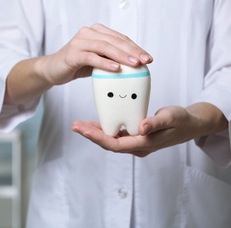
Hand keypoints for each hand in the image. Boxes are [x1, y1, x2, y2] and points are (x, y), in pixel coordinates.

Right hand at [40, 23, 152, 85]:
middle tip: (144, 61)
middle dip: (132, 51)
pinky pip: (91, 57)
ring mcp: (79, 42)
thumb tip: (135, 65)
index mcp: (96, 31)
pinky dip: (104, 63)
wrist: (52, 69)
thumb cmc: (77, 65)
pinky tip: (116, 68)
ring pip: (104, 47)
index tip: (147, 58)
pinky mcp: (73, 53)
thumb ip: (111, 58)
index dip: (135, 47)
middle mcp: (88, 32)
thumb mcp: (97, 60)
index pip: (120, 38)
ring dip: (121, 56)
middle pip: (114, 41)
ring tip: (134, 64)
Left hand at [72, 106, 212, 156]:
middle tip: (75, 125)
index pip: (115, 144)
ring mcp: (135, 143)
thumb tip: (141, 127)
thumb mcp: (170, 118)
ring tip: (79, 124)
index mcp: (143, 144)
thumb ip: (154, 123)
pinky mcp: (135, 137)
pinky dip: (104, 129)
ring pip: (110, 140)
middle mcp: (137, 147)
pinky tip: (95, 123)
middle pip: (108, 143)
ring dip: (94, 132)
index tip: (83, 130)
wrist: (190, 125)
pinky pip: (116, 135)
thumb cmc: (181, 121)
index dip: (97, 138)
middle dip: (90, 135)